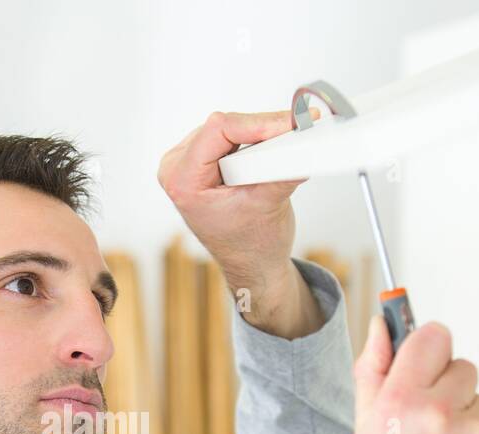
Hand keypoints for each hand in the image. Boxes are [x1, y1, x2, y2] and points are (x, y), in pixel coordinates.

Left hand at [157, 110, 309, 293]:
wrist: (252, 264)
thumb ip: (282, 171)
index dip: (259, 124)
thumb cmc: (253, 247)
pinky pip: (231, 136)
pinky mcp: (202, 162)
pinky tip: (269, 155)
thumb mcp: (270, 205)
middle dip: (261, 130)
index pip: (219, 129)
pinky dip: (255, 141)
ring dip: (259, 136)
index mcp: (183, 182)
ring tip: (279, 153)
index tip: (289, 125)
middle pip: (224, 126)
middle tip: (292, 136)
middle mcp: (177, 169)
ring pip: (230, 128)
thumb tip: (301, 141)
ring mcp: (187, 164)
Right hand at [352, 316, 478, 433]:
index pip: (432, 337)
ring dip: (466, 421)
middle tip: (428, 427)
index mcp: (400, 402)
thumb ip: (373, 370)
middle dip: (447, 389)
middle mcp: (441, 415)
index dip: (428, 348)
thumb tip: (383, 326)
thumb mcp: (366, 428)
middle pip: (462, 366)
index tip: (425, 361)